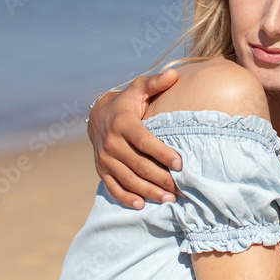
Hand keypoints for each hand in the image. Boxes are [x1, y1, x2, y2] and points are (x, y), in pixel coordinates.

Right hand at [88, 69, 181, 208]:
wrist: (98, 115)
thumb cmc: (128, 102)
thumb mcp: (139, 88)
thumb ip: (156, 83)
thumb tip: (174, 75)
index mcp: (123, 123)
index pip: (145, 142)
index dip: (162, 154)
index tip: (180, 164)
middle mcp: (111, 143)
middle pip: (139, 165)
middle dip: (160, 178)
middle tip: (180, 188)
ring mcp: (104, 158)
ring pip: (128, 179)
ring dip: (148, 192)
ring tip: (169, 199)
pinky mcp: (101, 169)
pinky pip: (113, 187)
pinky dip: (126, 197)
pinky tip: (141, 205)